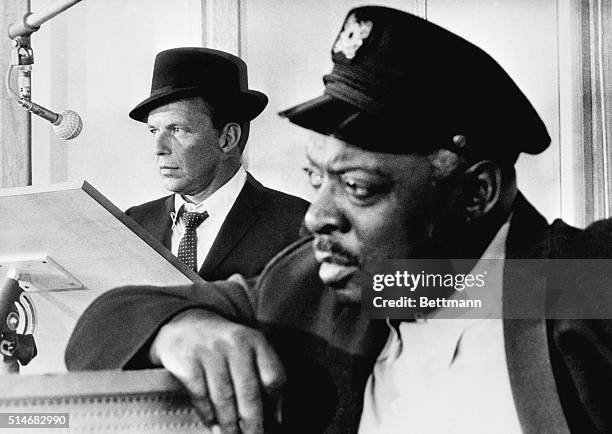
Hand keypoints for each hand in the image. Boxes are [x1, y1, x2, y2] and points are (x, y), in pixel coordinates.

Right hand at [149, 309, 284, 433]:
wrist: (185, 323)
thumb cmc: (223, 344)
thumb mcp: (248, 349)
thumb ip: (263, 376)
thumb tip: (274, 417)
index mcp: (256, 340)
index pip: (273, 376)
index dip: (275, 403)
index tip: (273, 421)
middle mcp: (235, 343)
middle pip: (249, 392)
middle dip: (253, 424)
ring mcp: (210, 351)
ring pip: (224, 399)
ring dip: (229, 426)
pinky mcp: (188, 361)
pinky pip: (201, 396)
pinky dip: (208, 415)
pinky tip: (213, 423)